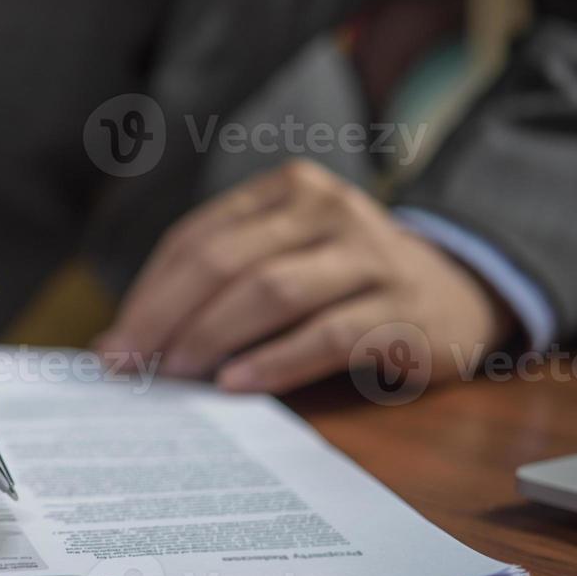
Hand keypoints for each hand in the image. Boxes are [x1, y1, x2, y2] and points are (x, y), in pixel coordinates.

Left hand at [94, 159, 513, 393]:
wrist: (461, 291)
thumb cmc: (346, 279)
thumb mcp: (287, 256)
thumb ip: (217, 283)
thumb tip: (125, 341)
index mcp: (287, 190)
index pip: (199, 238)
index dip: (150, 293)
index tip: (115, 343)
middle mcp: (329, 210)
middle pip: (225, 261)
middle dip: (166, 317)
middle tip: (130, 365)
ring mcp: (371, 256)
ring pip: (270, 291)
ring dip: (211, 337)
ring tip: (174, 375)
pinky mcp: (403, 310)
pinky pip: (324, 335)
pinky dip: (273, 362)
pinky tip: (234, 385)